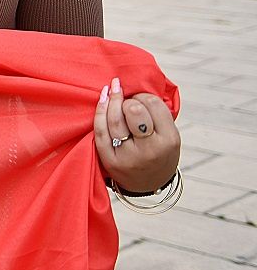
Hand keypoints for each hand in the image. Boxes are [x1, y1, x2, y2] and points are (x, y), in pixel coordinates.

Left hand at [93, 77, 180, 193]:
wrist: (148, 184)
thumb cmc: (159, 151)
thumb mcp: (169, 135)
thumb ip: (158, 114)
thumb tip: (135, 84)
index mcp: (168, 139)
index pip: (153, 105)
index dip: (143, 95)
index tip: (139, 97)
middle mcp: (149, 149)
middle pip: (133, 111)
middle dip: (128, 100)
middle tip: (128, 101)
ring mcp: (128, 156)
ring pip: (114, 120)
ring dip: (112, 100)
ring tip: (112, 89)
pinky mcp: (110, 160)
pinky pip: (100, 131)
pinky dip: (99, 112)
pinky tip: (103, 99)